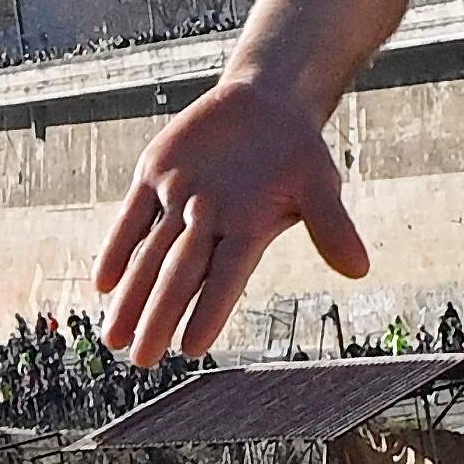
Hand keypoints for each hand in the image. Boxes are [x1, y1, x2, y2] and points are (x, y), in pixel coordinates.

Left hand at [94, 80, 366, 363]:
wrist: (264, 105)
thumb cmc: (296, 152)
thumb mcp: (319, 182)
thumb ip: (331, 224)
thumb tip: (360, 270)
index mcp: (247, 231)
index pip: (226, 279)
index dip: (208, 311)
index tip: (191, 348)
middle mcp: (208, 224)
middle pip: (179, 275)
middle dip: (159, 315)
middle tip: (141, 359)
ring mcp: (178, 199)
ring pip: (150, 254)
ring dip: (132, 295)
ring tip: (114, 338)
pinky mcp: (155, 174)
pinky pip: (131, 216)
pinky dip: (117, 246)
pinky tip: (103, 283)